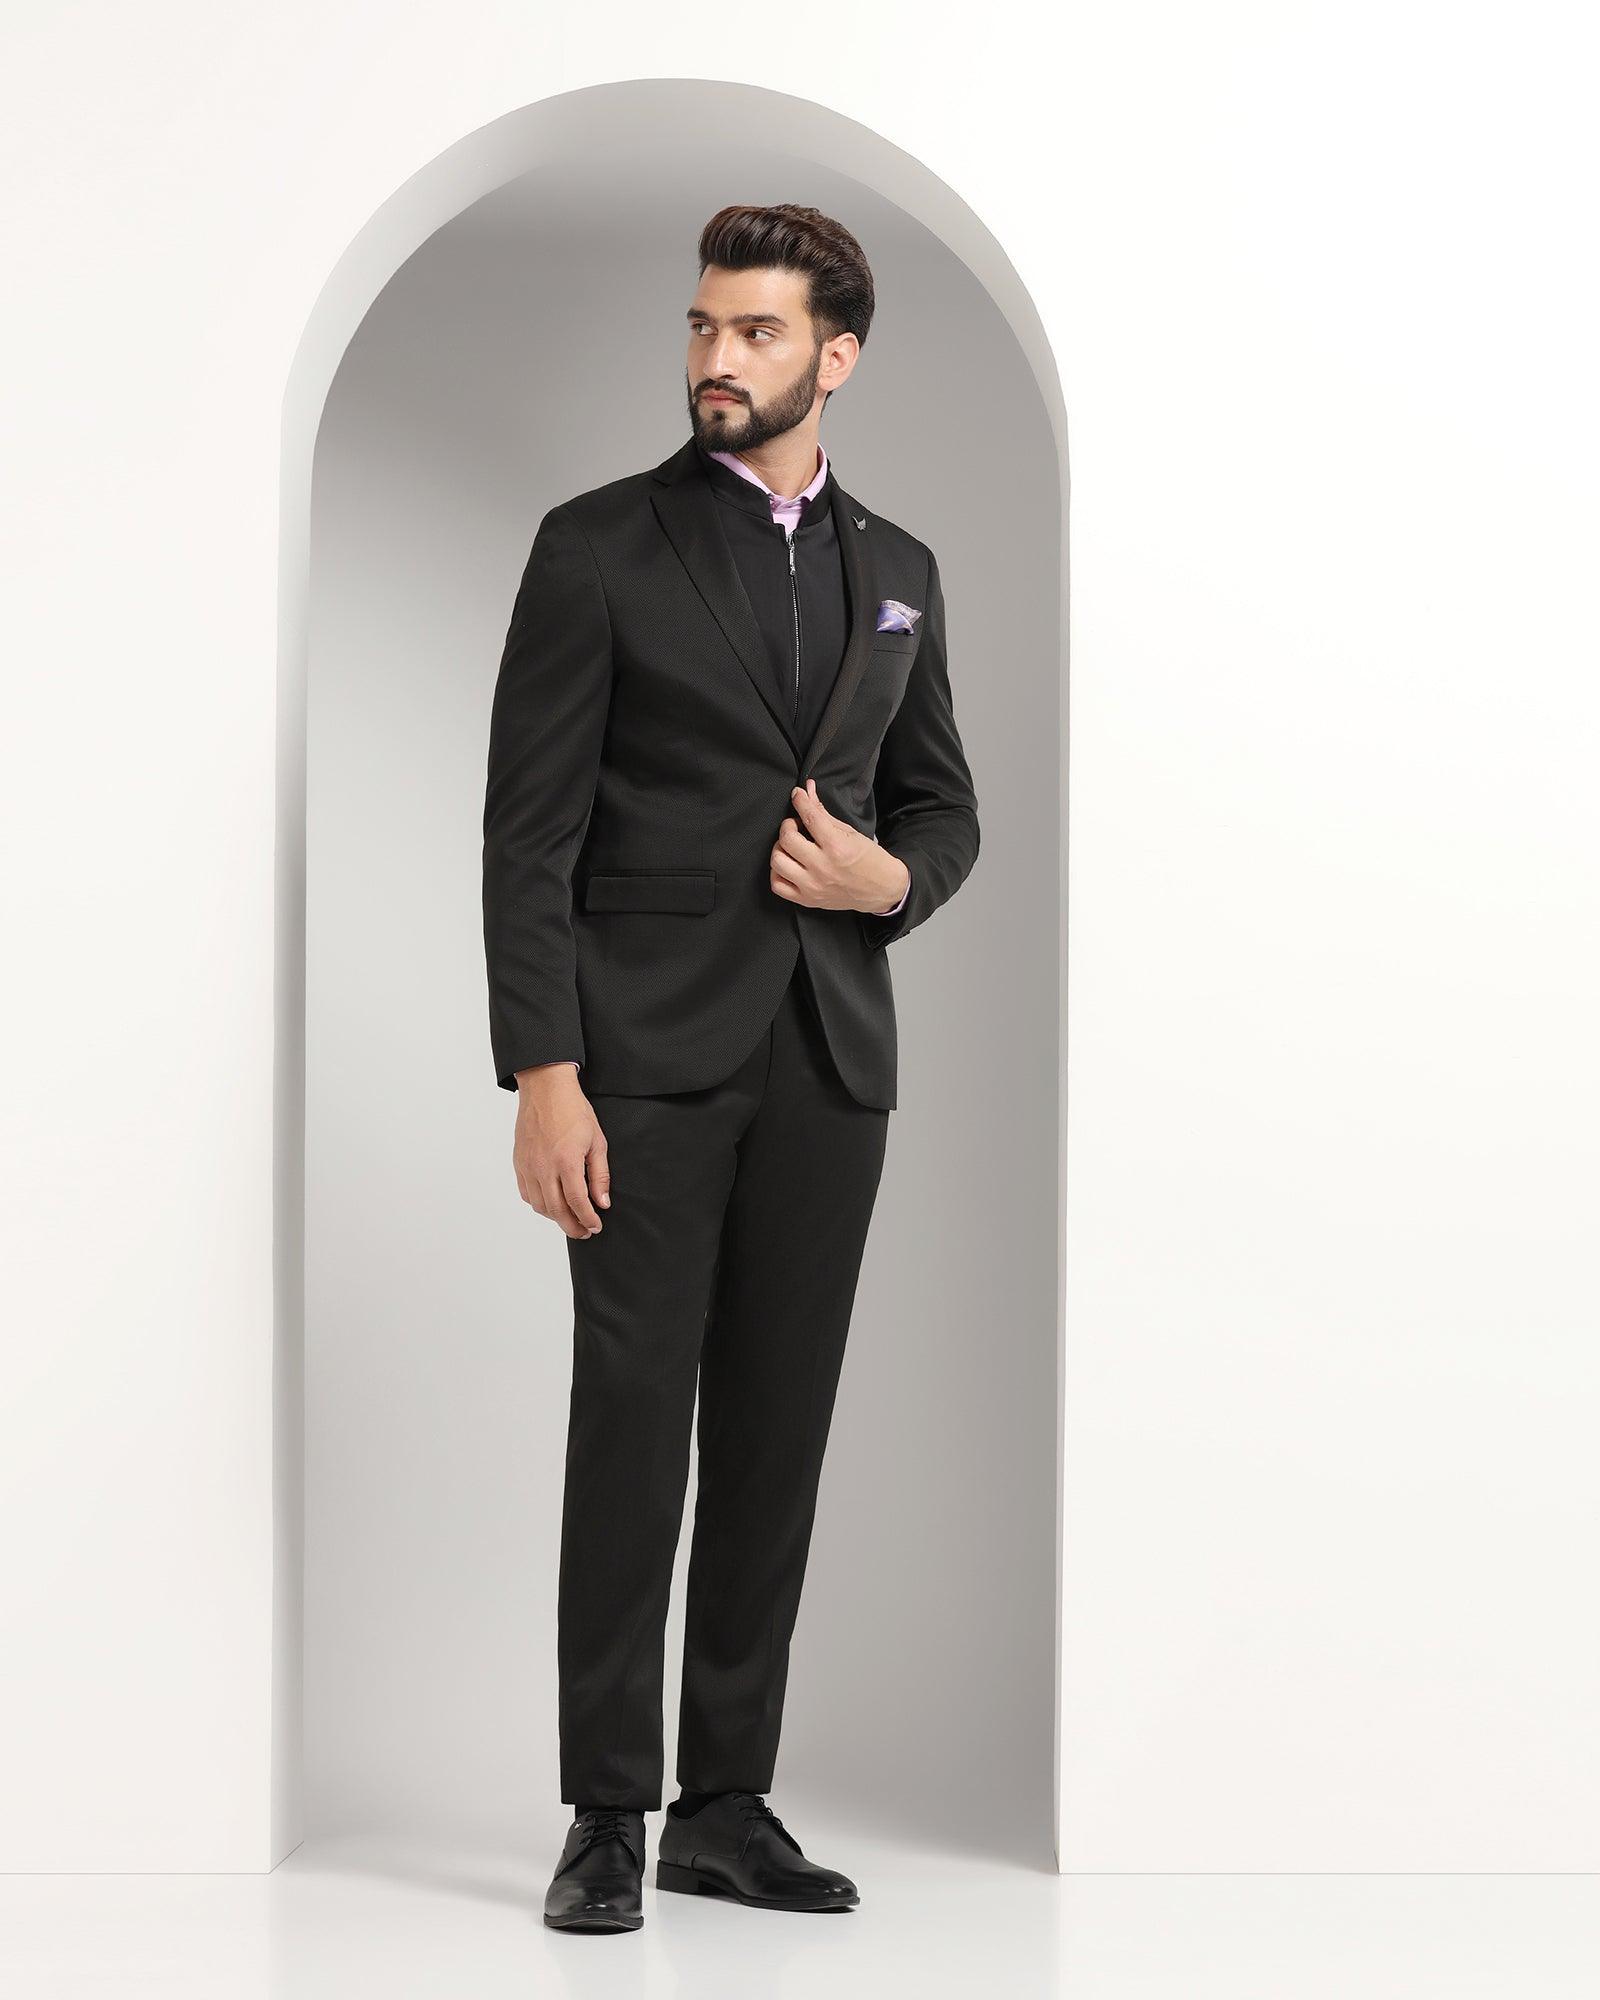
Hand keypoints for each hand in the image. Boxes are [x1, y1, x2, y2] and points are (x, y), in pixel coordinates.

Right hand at [512, 1068, 609, 1238]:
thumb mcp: (597, 1141)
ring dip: (556, 1218)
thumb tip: (602, 1203)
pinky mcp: (519, 1163)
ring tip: (571, 1219)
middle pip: (556, 1211)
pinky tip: (552, 1203)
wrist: (545, 1090)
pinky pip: (527, 1193)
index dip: (588, 1220)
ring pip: (540, 1206)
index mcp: (566, 1161)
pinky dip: (540, 1204)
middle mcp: (544, 1167)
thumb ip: (600, 1175)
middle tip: (584, 1232)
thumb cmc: (574, 1111)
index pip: (577, 1203)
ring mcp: (528, 1166)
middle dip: (572, 1227)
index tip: (596, 1227)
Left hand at [769, 779, 909, 912]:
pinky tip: (788, 865)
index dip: (800, 801)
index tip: (797, 795)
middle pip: (787, 839)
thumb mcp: (850, 832)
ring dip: (780, 848)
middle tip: (796, 826)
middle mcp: (822, 867)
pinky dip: (777, 872)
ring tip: (791, 846)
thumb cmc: (869, 860)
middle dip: (788, 826)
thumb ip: (823, 813)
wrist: (882, 889)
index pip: (809, 817)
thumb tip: (808, 791)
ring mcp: (813, 886)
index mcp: (837, 847)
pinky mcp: (808, 899)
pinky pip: (777, 885)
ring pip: (777, 861)